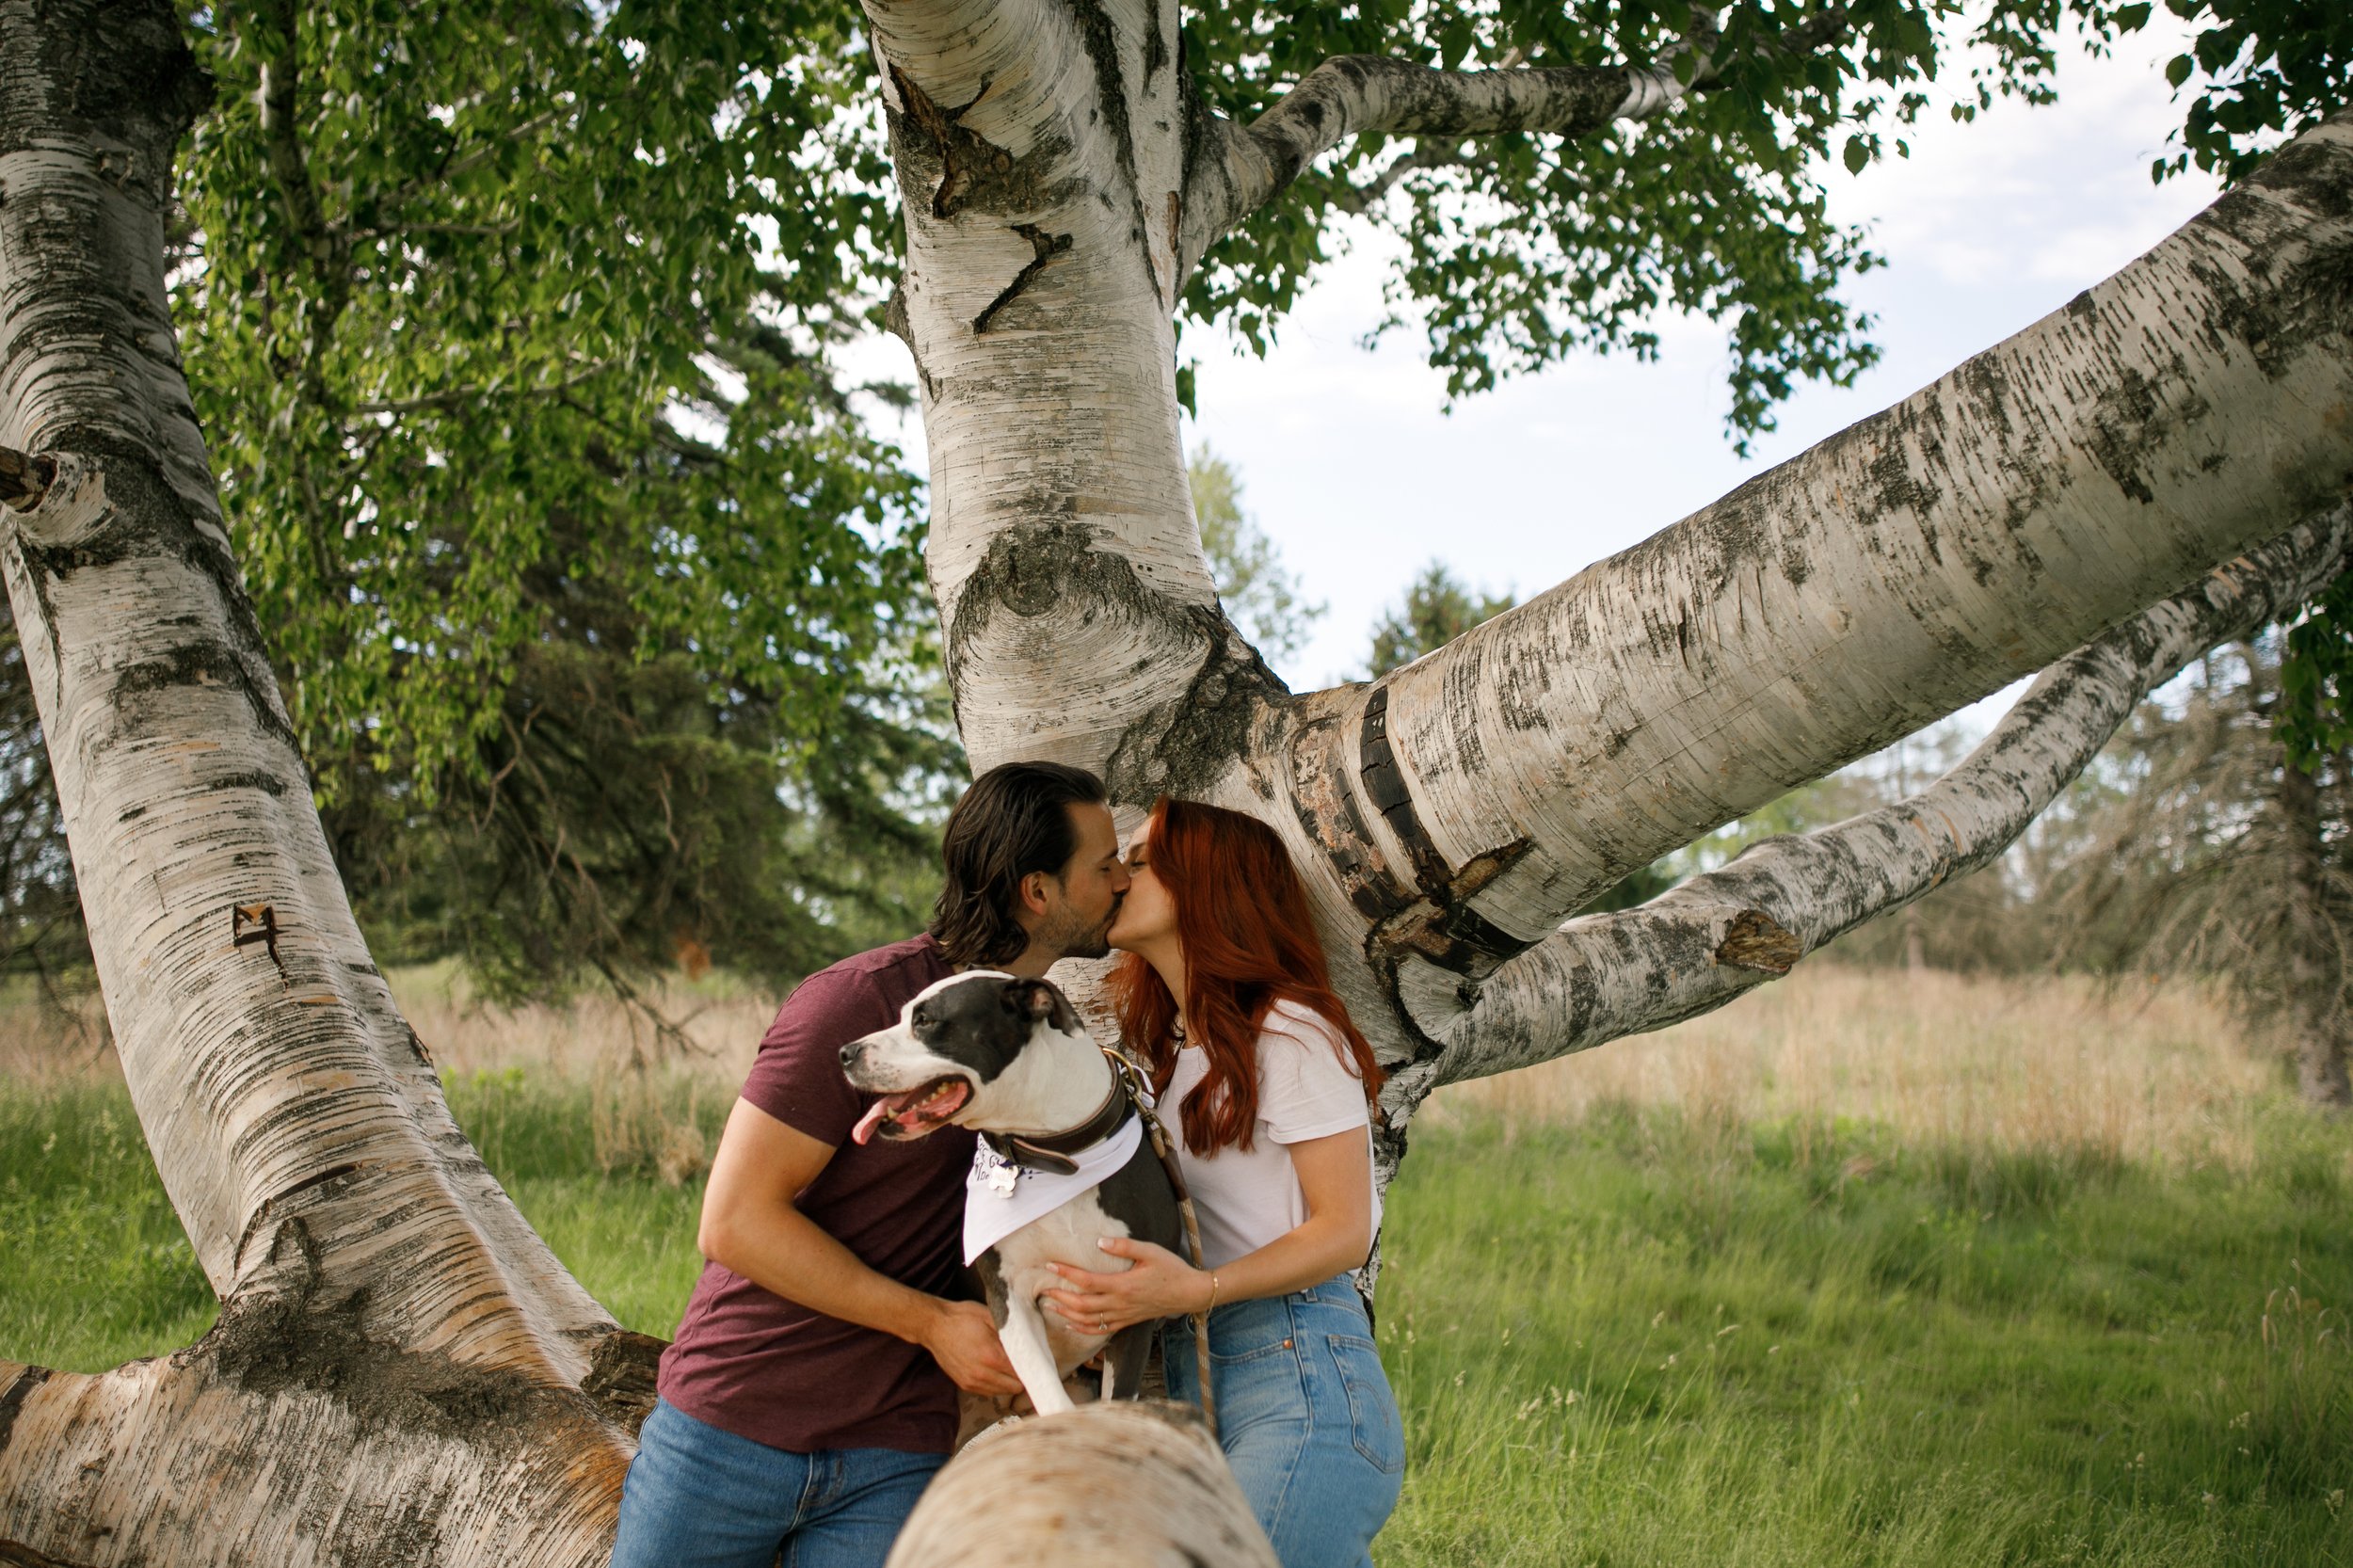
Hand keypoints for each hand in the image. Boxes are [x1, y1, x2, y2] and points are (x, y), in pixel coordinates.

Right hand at [918, 1299, 1023, 1396]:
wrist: (933, 1326)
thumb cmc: (962, 1317)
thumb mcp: (989, 1317)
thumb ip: (1009, 1332)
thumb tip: (1026, 1343)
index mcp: (991, 1356)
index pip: (1021, 1372)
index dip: (1030, 1368)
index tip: (1035, 1362)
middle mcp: (982, 1374)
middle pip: (1014, 1387)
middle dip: (1021, 1377)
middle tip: (1023, 1364)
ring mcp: (971, 1382)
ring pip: (1002, 1392)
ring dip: (1008, 1382)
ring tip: (1008, 1368)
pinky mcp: (964, 1385)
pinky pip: (988, 1392)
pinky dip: (995, 1385)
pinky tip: (995, 1371)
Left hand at [1040, 1237, 1209, 1335]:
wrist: (1189, 1293)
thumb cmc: (1171, 1269)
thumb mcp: (1150, 1251)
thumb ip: (1124, 1246)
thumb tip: (1099, 1242)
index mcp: (1123, 1285)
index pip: (1087, 1281)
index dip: (1066, 1274)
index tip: (1050, 1265)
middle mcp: (1120, 1304)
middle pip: (1082, 1305)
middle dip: (1060, 1297)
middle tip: (1044, 1288)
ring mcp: (1123, 1315)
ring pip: (1088, 1320)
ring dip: (1067, 1314)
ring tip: (1050, 1305)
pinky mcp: (1127, 1322)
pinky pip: (1101, 1330)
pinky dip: (1083, 1329)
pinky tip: (1070, 1324)